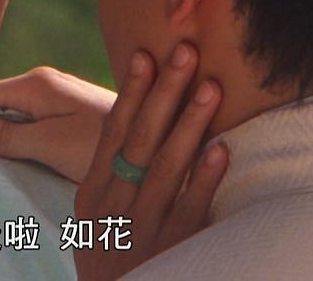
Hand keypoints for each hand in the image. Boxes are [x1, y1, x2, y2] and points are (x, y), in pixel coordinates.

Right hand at [0, 67, 116, 182]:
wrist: (160, 142)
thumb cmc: (106, 145)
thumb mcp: (52, 144)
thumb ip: (8, 134)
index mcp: (35, 83)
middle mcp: (43, 81)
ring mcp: (56, 95)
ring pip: (10, 111)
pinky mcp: (67, 110)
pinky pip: (28, 118)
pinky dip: (15, 133)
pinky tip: (10, 151)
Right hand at [74, 43, 227, 280]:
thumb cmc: (111, 259)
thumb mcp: (96, 221)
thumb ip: (111, 179)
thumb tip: (133, 126)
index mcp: (91, 196)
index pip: (112, 134)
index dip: (131, 93)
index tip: (145, 55)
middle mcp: (112, 208)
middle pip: (140, 141)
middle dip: (164, 93)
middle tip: (186, 53)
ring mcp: (140, 229)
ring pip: (165, 169)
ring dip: (189, 125)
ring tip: (210, 88)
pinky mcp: (171, 251)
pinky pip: (189, 210)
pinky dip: (205, 179)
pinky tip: (221, 150)